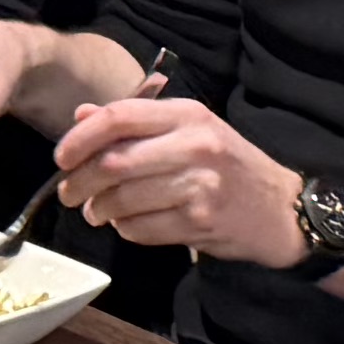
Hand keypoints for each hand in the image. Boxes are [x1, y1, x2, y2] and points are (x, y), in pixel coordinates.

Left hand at [54, 97, 297, 264]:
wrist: (281, 209)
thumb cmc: (228, 165)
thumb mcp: (189, 130)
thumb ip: (136, 123)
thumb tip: (81, 116)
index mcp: (188, 114)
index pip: (119, 116)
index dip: (80, 138)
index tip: (61, 157)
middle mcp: (194, 145)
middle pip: (113, 162)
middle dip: (80, 181)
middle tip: (69, 193)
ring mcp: (199, 186)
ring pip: (123, 200)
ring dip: (99, 210)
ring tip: (97, 211)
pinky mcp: (199, 222)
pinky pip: (140, 229)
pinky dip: (125, 229)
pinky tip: (128, 224)